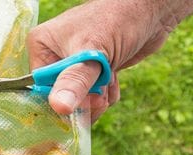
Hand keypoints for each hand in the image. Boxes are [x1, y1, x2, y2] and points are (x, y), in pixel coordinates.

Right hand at [27, 0, 192, 120]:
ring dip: (97, 98)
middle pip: (60, 96)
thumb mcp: (93, 53)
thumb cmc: (119, 20)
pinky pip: (92, 96)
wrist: (152, 11)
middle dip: (83, 100)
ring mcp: (73, 64)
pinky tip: (114, 80)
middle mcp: (54, 56)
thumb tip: (59, 107)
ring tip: (110, 82)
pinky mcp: (92, 71)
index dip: (60, 100)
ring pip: (78, 99)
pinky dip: (105, 94)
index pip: (40, 87)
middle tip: (100, 96)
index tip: (82, 103)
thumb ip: (75, 81)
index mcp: (42, 47)